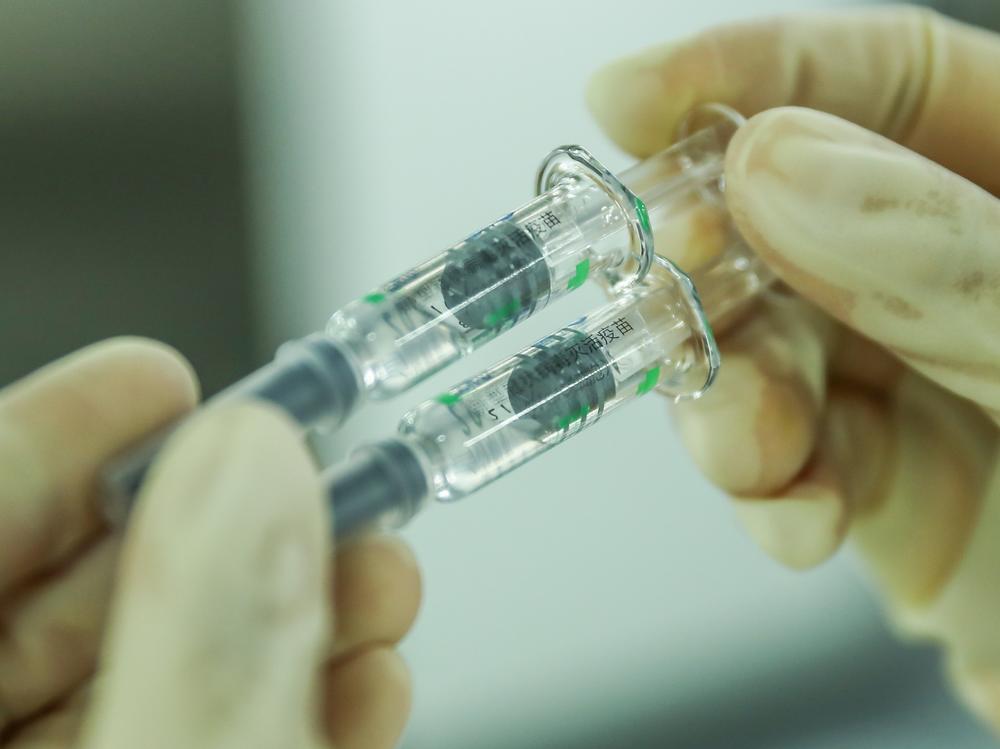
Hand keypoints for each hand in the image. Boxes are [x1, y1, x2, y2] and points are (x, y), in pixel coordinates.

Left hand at [0, 339, 420, 748]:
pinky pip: (217, 740)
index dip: (60, 436)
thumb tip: (252, 457)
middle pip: (80, 594)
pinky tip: (370, 679)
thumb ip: (198, 627)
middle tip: (315, 478)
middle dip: (226, 523)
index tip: (159, 380)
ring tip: (383, 579)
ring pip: (169, 671)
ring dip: (295, 613)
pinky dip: (304, 705)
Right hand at [588, 6, 999, 731]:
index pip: (891, 79)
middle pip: (792, 218)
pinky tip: (793, 516)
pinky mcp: (897, 490)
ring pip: (768, 347)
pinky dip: (765, 490)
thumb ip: (954, 264)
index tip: (631, 97)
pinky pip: (791, 462)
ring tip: (744, 444)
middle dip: (716, 260)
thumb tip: (777, 169)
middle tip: (665, 280)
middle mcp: (972, 273)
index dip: (752, 71)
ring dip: (728, 392)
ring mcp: (931, 381)